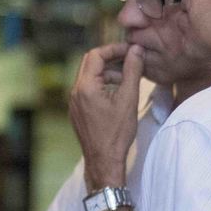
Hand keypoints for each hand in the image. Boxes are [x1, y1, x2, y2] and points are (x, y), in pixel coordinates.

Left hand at [69, 43, 144, 189]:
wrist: (104, 161)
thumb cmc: (117, 133)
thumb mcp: (128, 99)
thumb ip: (132, 71)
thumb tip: (136, 49)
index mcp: (85, 86)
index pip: (95, 55)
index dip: (114, 49)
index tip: (130, 51)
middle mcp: (75, 92)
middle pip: (90, 64)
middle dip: (111, 59)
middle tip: (130, 60)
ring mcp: (74, 102)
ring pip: (90, 77)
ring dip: (108, 73)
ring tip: (128, 79)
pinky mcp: (78, 111)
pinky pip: (88, 90)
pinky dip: (102, 86)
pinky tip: (118, 94)